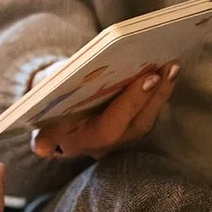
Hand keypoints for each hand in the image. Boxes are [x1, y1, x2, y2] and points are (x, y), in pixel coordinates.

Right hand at [31, 62, 179, 159]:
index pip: (107, 130)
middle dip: (153, 95)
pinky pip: (146, 116)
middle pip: (134, 126)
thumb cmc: (45, 94)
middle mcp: (97, 147)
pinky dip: (157, 94)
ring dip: (161, 93)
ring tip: (172, 64)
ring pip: (145, 122)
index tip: (147, 78)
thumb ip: (43, 112)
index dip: (129, 104)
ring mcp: (113, 143)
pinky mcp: (124, 132)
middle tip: (167, 67)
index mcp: (73, 141)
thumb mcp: (40, 95)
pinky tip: (167, 71)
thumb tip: (43, 147)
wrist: (47, 105)